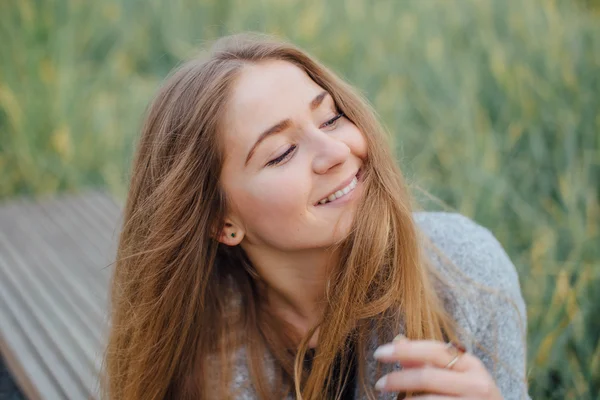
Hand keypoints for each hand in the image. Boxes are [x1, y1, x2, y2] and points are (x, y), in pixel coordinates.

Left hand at [373, 335, 501, 398]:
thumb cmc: (473, 397)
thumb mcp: (458, 376)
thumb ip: (430, 362)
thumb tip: (398, 344)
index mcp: (472, 364)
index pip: (433, 350)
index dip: (404, 350)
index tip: (379, 353)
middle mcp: (477, 383)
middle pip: (427, 376)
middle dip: (398, 379)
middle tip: (379, 383)